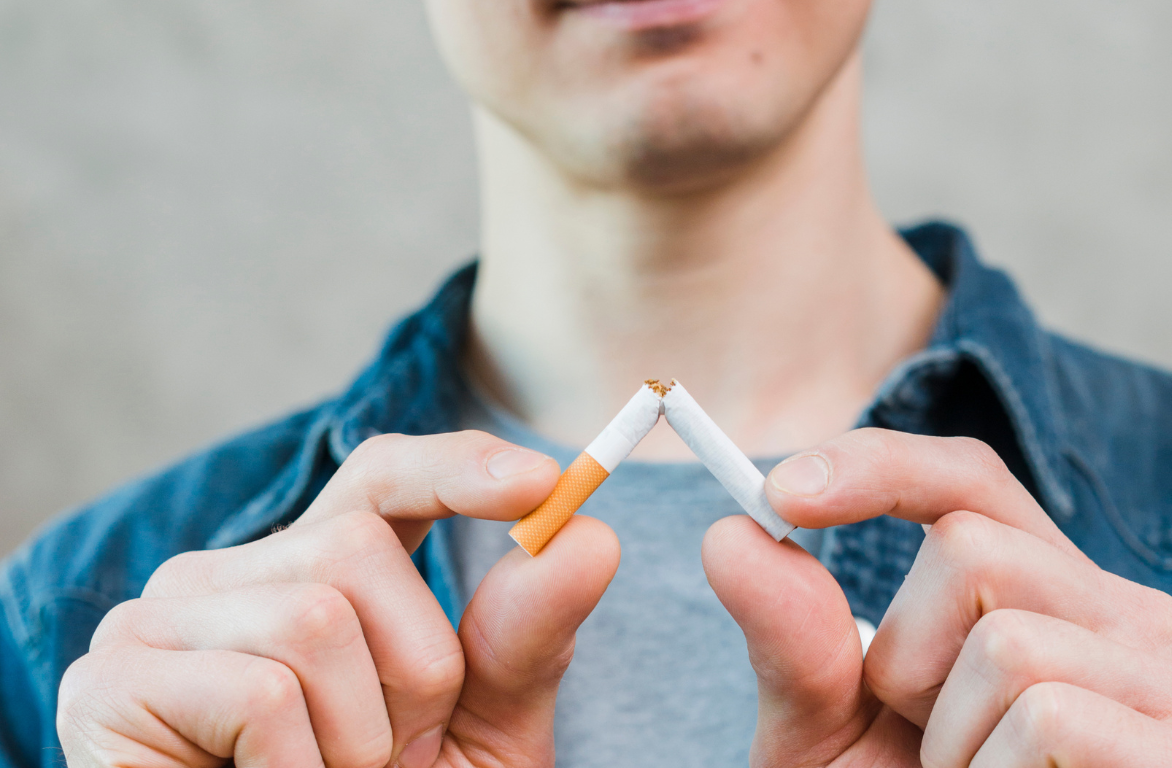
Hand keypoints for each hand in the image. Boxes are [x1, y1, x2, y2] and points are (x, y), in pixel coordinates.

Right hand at [57, 431, 619, 767]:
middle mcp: (231, 576)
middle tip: (385, 756)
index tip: (545, 482)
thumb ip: (523, 642)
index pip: (383, 478)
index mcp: (317, 574)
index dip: (457, 466)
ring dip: (359, 734)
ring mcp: (160, 621)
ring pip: (316, 618)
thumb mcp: (477, 734)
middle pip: (359, 548)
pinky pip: (261, 693)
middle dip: (414, 670)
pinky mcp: (113, 684)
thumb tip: (590, 535)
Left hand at [703, 429, 1171, 766]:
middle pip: (970, 548)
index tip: (780, 493)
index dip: (877, 467)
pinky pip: (1051, 720)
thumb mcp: (831, 731)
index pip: (970, 480)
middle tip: (932, 745)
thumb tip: (730, 536)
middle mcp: (1129, 619)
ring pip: (1008, 645)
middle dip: (906, 660)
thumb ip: (794, 641)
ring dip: (951, 743)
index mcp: (1049, 591)